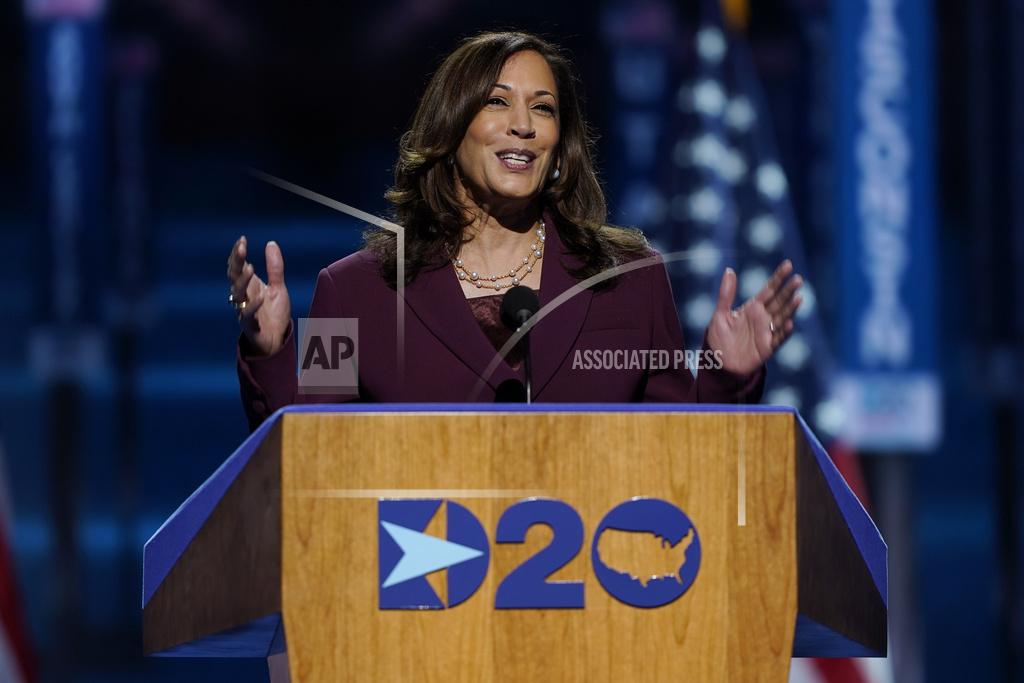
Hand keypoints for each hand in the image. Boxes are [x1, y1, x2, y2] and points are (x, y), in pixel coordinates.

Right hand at [227, 236, 291, 355]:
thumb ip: (274, 268)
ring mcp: (245, 310)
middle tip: (241, 248)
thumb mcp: (278, 287)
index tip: (242, 239)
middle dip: (237, 262)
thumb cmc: (274, 313)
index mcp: (248, 286)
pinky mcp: (251, 325)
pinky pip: (248, 315)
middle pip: (234, 277)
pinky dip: (253, 306)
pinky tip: (260, 297)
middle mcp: (243, 296)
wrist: (276, 340)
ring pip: (238, 294)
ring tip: (250, 268)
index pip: (238, 267)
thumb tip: (271, 243)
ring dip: (243, 281)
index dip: (238, 254)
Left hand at [706, 260, 802, 375]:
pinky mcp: (767, 347)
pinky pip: (778, 338)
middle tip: (798, 279)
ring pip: (782, 317)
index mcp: (753, 307)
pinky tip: (790, 323)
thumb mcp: (720, 314)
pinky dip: (784, 331)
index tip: (788, 264)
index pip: (769, 289)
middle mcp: (763, 318)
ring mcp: (767, 332)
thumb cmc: (719, 338)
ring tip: (798, 297)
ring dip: (790, 308)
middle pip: (779, 301)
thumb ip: (726, 294)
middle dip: (788, 290)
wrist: (718, 363)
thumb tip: (729, 270)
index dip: (778, 277)